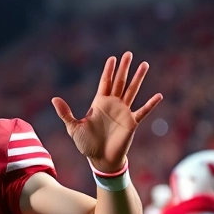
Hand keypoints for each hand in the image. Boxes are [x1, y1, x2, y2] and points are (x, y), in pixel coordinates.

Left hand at [52, 52, 163, 172]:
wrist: (100, 159)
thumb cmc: (86, 144)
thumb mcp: (73, 128)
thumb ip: (65, 113)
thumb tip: (54, 99)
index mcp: (99, 103)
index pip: (105, 82)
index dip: (108, 70)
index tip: (112, 58)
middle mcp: (113, 104)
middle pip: (120, 82)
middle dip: (124, 68)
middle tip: (128, 54)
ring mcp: (123, 112)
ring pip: (132, 91)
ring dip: (138, 78)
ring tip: (144, 64)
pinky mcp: (132, 122)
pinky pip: (143, 111)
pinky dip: (150, 104)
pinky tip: (158, 95)